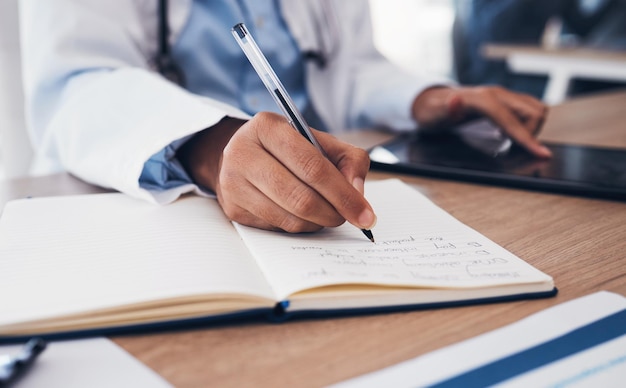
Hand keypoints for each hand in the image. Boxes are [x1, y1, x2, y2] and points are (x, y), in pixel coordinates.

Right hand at [177, 113, 375, 232]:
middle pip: (300, 197)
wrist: (243, 155)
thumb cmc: (287, 149)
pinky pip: (277, 227)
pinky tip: (304, 215)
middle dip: (333, 213)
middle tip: (348, 218)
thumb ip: (349, 160)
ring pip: (289, 218)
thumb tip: (356, 193)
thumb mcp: (319, 142)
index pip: (312, 166)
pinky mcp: (232, 207)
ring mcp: (233, 182)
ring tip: (327, 214)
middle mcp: (243, 152)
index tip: (365, 214)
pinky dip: (299, 226)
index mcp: (268, 127)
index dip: (343, 194)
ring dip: (318, 223)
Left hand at [412, 86, 551, 157]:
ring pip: (536, 109)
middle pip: (533, 112)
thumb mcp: (434, 114)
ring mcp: (504, 95)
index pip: (511, 119)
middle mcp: (497, 93)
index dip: (526, 137)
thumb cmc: (434, 111)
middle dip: (530, 133)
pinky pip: (530, 109)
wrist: (433, 102)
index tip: (542, 154)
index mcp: (482, 99)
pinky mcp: (507, 100)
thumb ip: (446, 109)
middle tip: (511, 146)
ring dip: (531, 127)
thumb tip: (454, 101)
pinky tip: (510, 132)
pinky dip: (528, 123)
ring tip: (510, 139)